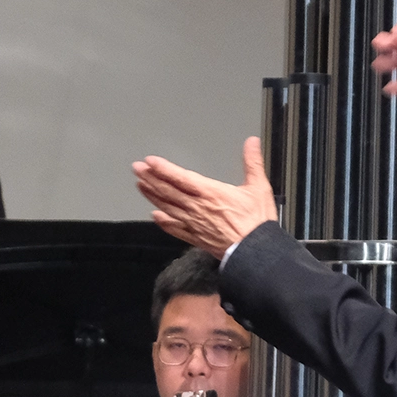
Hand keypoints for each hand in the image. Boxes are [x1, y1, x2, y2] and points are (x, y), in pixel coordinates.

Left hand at [134, 141, 276, 257]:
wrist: (254, 253)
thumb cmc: (256, 223)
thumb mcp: (258, 187)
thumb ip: (252, 162)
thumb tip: (251, 142)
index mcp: (211, 193)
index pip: (180, 178)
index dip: (163, 169)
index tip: (150, 162)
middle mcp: (197, 208)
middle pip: (168, 191)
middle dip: (151, 179)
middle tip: (137, 169)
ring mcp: (194, 224)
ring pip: (167, 208)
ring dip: (152, 196)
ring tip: (140, 186)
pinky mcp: (195, 238)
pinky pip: (174, 229)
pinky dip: (163, 222)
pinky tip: (155, 216)